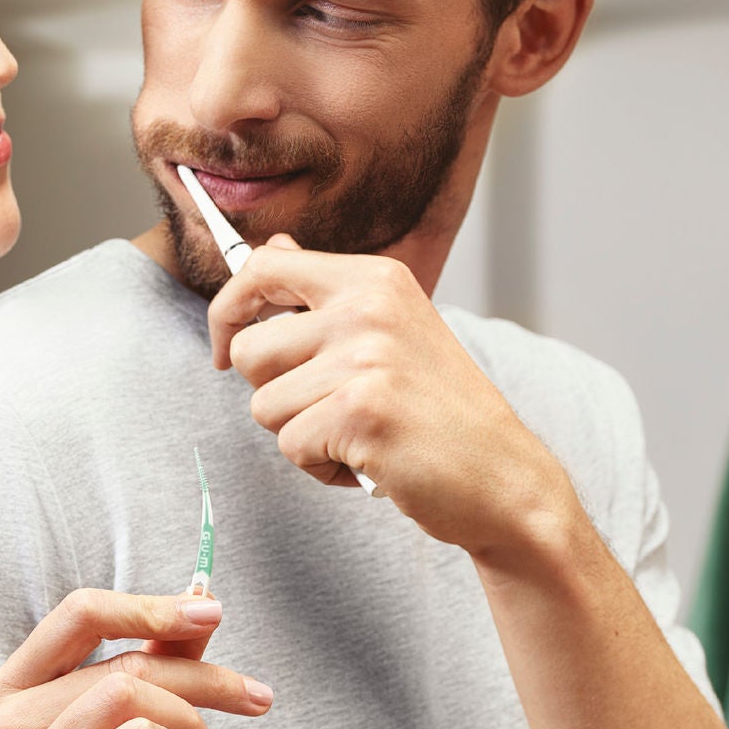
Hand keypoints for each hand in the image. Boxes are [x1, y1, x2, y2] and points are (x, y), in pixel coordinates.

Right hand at [0, 589, 273, 728]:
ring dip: (188, 721)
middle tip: (253, 695)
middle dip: (202, 677)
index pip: (80, 613)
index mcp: (14, 684)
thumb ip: (154, 659)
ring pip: (132, 697)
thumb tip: (201, 602)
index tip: (211, 610)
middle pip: (123, 663)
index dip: (150, 606)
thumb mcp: (122, 720)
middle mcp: (7, 718)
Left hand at [208, 235, 581, 561]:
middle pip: (249, 349)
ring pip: (264, 406)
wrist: (505, 478)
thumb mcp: (394, 329)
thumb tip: (270, 250)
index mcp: (375, 279)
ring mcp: (365, 359)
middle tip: (330, 408)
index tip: (224, 344)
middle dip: (274, 392)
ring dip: (303, 435)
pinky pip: (291, 446)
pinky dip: (323, 468)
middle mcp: (368, 308)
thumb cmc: (445, 413)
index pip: (263, 268)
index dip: (228, 310)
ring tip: (359, 436)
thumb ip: (328, 294)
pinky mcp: (360, 413)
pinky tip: (370, 462)